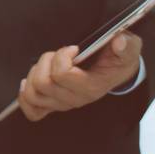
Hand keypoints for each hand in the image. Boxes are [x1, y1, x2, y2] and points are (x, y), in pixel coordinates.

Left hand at [16, 30, 141, 121]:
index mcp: (92, 87)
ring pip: (33, 94)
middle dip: (46, 61)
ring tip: (48, 64)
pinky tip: (31, 82)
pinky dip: (26, 96)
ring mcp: (64, 104)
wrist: (118, 71)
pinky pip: (33, 111)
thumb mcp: (128, 49)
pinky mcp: (54, 105)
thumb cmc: (119, 59)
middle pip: (43, 83)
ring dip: (35, 73)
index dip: (62, 56)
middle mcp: (77, 99)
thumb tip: (119, 42)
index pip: (62, 75)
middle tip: (58, 54)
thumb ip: (127, 45)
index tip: (73, 48)